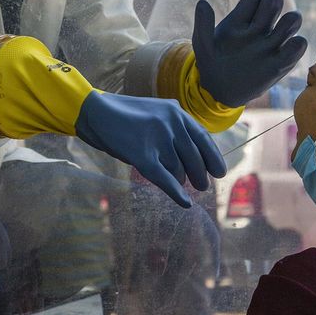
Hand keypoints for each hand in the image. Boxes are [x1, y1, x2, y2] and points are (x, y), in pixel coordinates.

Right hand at [74, 91, 226, 206]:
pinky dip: (176, 194)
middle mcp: (171, 124)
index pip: (203, 138)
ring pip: (178, 170)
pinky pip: (165, 179)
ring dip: (179, 180)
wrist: (95, 111)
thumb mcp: (156, 112)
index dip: (213, 157)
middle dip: (199, 175)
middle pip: (194, 158)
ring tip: (178, 183)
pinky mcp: (143, 155)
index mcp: (176, 112)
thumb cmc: (125, 115)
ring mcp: (158, 139)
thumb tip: (196, 155)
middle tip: (202, 185)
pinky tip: (185, 203)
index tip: (219, 172)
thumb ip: (176, 127)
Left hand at [192, 0, 307, 107]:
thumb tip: (202, 2)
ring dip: (290, 22)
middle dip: (274, 3)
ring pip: (293, 19)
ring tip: (276, 36)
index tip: (247, 13)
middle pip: (276, 0)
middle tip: (262, 22)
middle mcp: (259, 28)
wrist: (219, 91)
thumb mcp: (203, 45)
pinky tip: (282, 53)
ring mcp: (271, 44)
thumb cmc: (211, 63)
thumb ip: (203, 25)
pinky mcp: (281, 63)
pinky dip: (297, 44)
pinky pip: (300, 45)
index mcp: (241, 18)